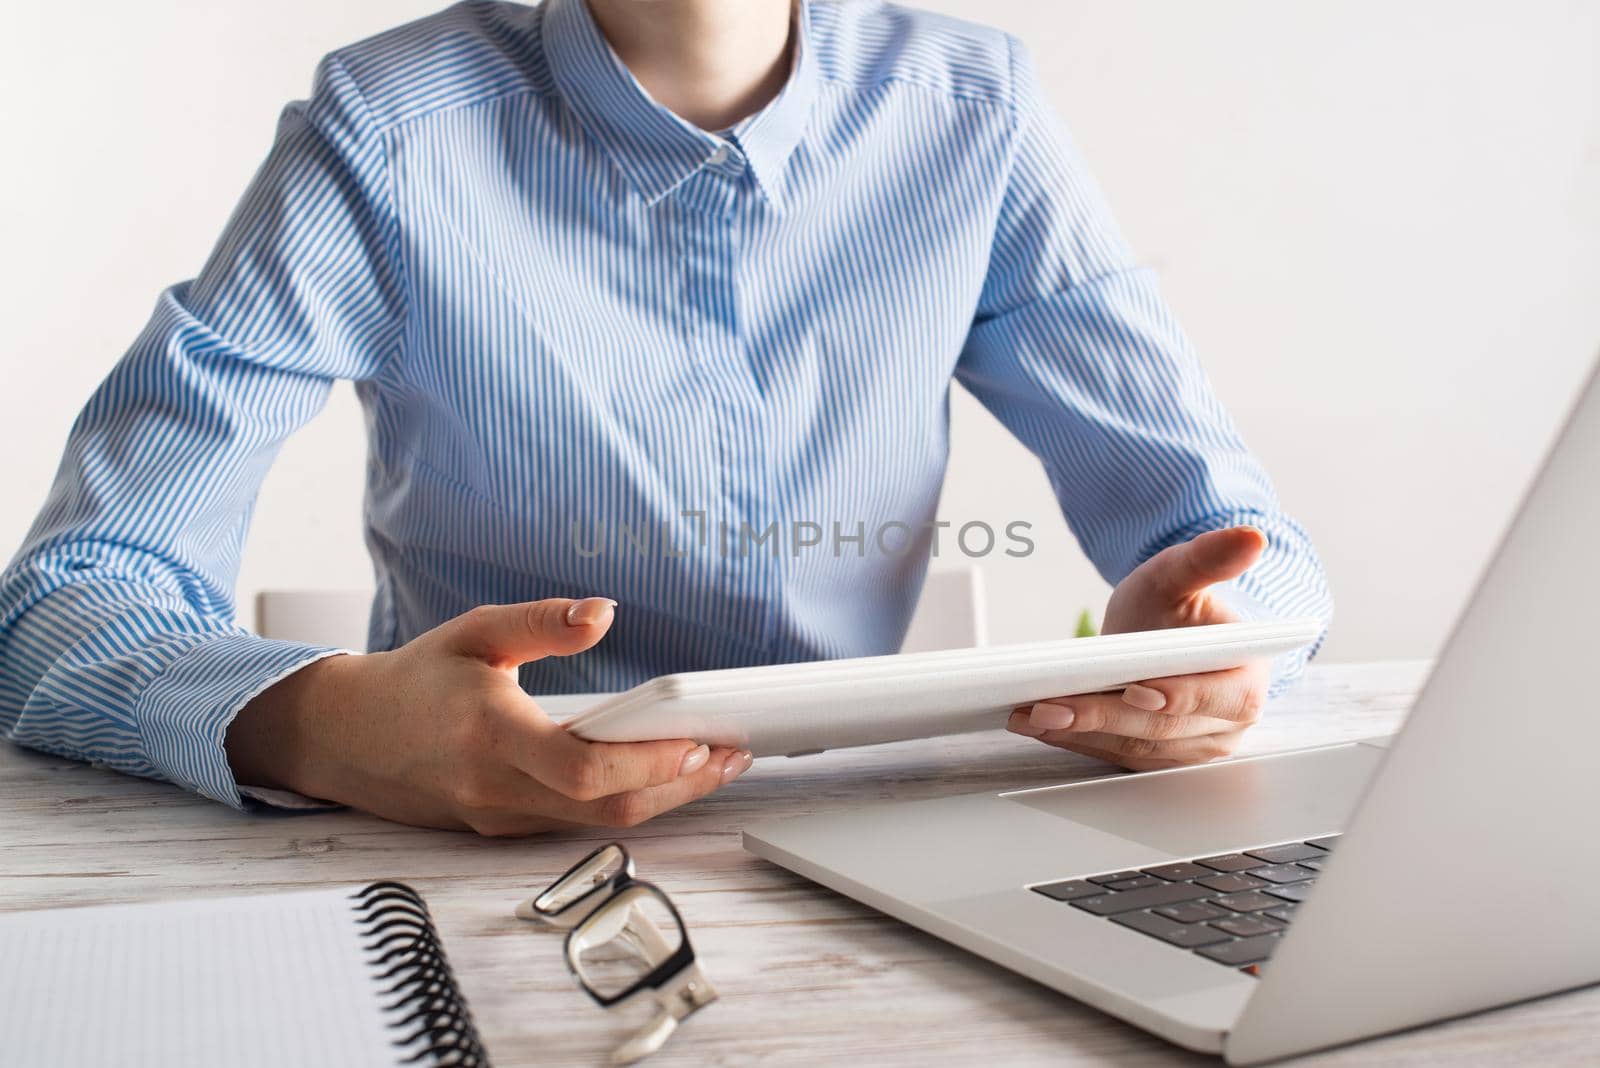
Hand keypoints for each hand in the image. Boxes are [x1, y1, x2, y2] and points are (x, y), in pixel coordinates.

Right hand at [225, 597, 750, 834]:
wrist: (344, 738)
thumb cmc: (412, 681)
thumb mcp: (474, 633)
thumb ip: (542, 622)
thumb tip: (605, 611)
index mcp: (491, 736)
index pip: (584, 769)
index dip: (650, 761)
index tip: (700, 737)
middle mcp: (498, 790)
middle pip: (609, 808)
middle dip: (682, 784)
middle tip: (732, 751)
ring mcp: (501, 818)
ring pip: (600, 823)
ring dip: (664, 796)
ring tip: (715, 760)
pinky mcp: (504, 829)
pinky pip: (579, 823)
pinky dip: (628, 801)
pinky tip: (661, 774)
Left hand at [1007, 526, 1270, 770]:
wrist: (1160, 634)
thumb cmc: (1175, 607)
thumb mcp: (1183, 574)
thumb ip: (1209, 559)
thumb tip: (1252, 537)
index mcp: (1246, 680)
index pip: (1213, 696)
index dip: (1178, 696)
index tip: (1135, 689)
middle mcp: (1226, 724)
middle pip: (1162, 727)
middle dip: (1102, 717)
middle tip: (1050, 706)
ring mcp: (1193, 747)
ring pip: (1134, 746)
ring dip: (1079, 734)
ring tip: (1031, 715)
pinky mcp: (1158, 757)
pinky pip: (1116, 755)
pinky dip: (1076, 741)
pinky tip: (1037, 725)